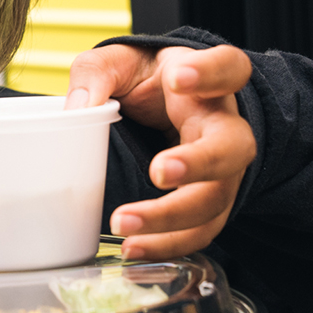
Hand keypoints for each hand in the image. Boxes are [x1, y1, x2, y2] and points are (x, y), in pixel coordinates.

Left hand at [65, 44, 255, 258]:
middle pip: (233, 147)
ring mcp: (222, 172)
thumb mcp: (120, 64)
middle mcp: (224, 128)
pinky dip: (168, 245)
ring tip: (123, 223)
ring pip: (215, 199)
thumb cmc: (149, 85)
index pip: (228, 68)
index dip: (210, 73)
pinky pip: (200, 231)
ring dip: (171, 218)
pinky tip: (134, 248)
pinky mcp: (209, 205)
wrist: (166, 112)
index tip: (178, 78)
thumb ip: (97, 74)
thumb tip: (79, 107)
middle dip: (199, 162)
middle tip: (158, 171)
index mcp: (207, 86)